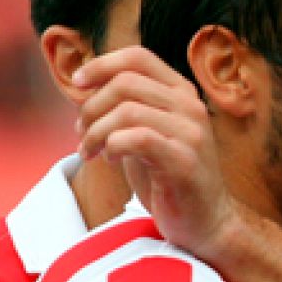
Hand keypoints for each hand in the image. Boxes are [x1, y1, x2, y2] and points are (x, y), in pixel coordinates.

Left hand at [74, 46, 237, 261]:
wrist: (205, 223)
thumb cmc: (168, 178)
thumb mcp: (146, 134)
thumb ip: (126, 108)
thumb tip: (83, 86)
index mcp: (182, 93)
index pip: (138, 58)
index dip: (101, 65)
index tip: (76, 84)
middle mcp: (191, 107)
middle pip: (126, 83)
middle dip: (91, 107)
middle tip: (81, 134)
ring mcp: (191, 134)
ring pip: (127, 111)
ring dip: (96, 132)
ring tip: (91, 151)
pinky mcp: (183, 162)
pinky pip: (137, 139)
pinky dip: (112, 146)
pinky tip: (110, 159)